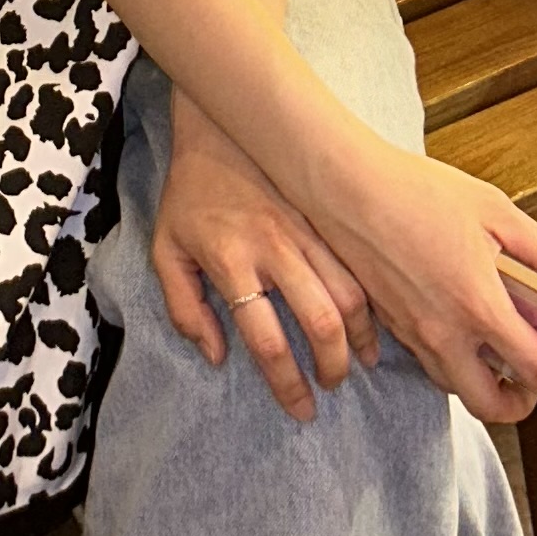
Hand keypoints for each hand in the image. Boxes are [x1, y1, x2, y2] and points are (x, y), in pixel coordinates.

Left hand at [152, 96, 381, 422]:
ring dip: (360, 335)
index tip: (301, 408)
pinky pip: (357, 263)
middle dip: (334, 365)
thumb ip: (184, 308)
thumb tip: (217, 356)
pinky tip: (371, 319)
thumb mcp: (165, 250)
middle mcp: (273, 249)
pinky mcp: (323, 216)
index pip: (266, 339)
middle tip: (333, 385)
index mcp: (231, 262)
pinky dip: (370, 297)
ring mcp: (304, 230)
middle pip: (320, 320)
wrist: (218, 127)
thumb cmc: (189, 195)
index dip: (287, 383)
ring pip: (350, 292)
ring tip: (360, 359)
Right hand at [310, 133, 536, 439]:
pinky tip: (458, 323)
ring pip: (455, 385)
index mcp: (479, 303)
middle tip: (536, 386)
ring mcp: (413, 331)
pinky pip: (428, 359)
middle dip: (520, 407)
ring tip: (499, 351)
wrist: (343, 185)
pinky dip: (451, 357)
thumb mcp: (492, 209)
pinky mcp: (390, 322)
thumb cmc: (413, 190)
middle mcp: (445, 330)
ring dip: (483, 383)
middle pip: (490, 404)